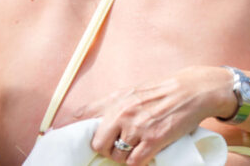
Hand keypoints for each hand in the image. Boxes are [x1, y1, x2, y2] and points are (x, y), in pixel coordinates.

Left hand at [75, 66, 234, 164]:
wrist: (191, 91)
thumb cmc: (158, 92)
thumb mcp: (128, 92)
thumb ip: (102, 104)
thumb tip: (74, 116)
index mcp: (115, 101)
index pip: (82, 119)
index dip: (68, 132)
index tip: (58, 138)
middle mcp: (123, 113)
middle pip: (98, 145)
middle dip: (105, 149)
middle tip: (117, 145)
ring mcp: (138, 128)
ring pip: (117, 156)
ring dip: (124, 156)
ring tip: (136, 145)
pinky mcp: (154, 140)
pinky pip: (135, 162)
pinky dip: (138, 161)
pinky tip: (145, 152)